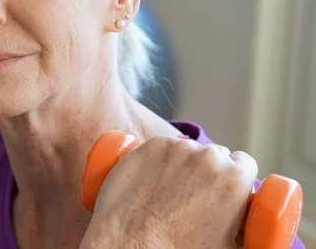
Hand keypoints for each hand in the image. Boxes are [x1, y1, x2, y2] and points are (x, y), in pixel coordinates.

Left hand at [79, 137, 257, 248]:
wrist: (132, 242)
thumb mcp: (229, 247)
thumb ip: (249, 233)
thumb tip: (251, 231)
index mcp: (236, 179)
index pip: (245, 163)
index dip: (235, 177)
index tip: (224, 188)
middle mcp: (209, 156)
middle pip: (216, 154)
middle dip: (209, 170)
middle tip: (194, 194)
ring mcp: (178, 147)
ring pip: (188, 150)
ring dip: (184, 163)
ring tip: (169, 191)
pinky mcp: (152, 145)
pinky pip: (163, 147)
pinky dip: (160, 159)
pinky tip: (152, 180)